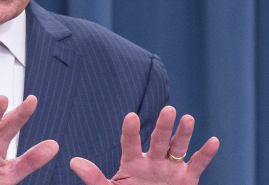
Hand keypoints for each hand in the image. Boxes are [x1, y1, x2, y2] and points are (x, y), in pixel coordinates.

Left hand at [70, 106, 218, 184]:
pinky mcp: (188, 179)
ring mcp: (171, 168)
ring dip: (184, 134)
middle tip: (168, 108)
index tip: (131, 117)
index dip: (131, 131)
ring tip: (187, 118)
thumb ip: (93, 177)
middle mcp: (153, 160)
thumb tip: (73, 161)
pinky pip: (198, 164)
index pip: (130, 143)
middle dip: (163, 126)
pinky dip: (205, 154)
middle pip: (158, 140)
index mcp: (132, 162)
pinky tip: (212, 141)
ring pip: (178, 148)